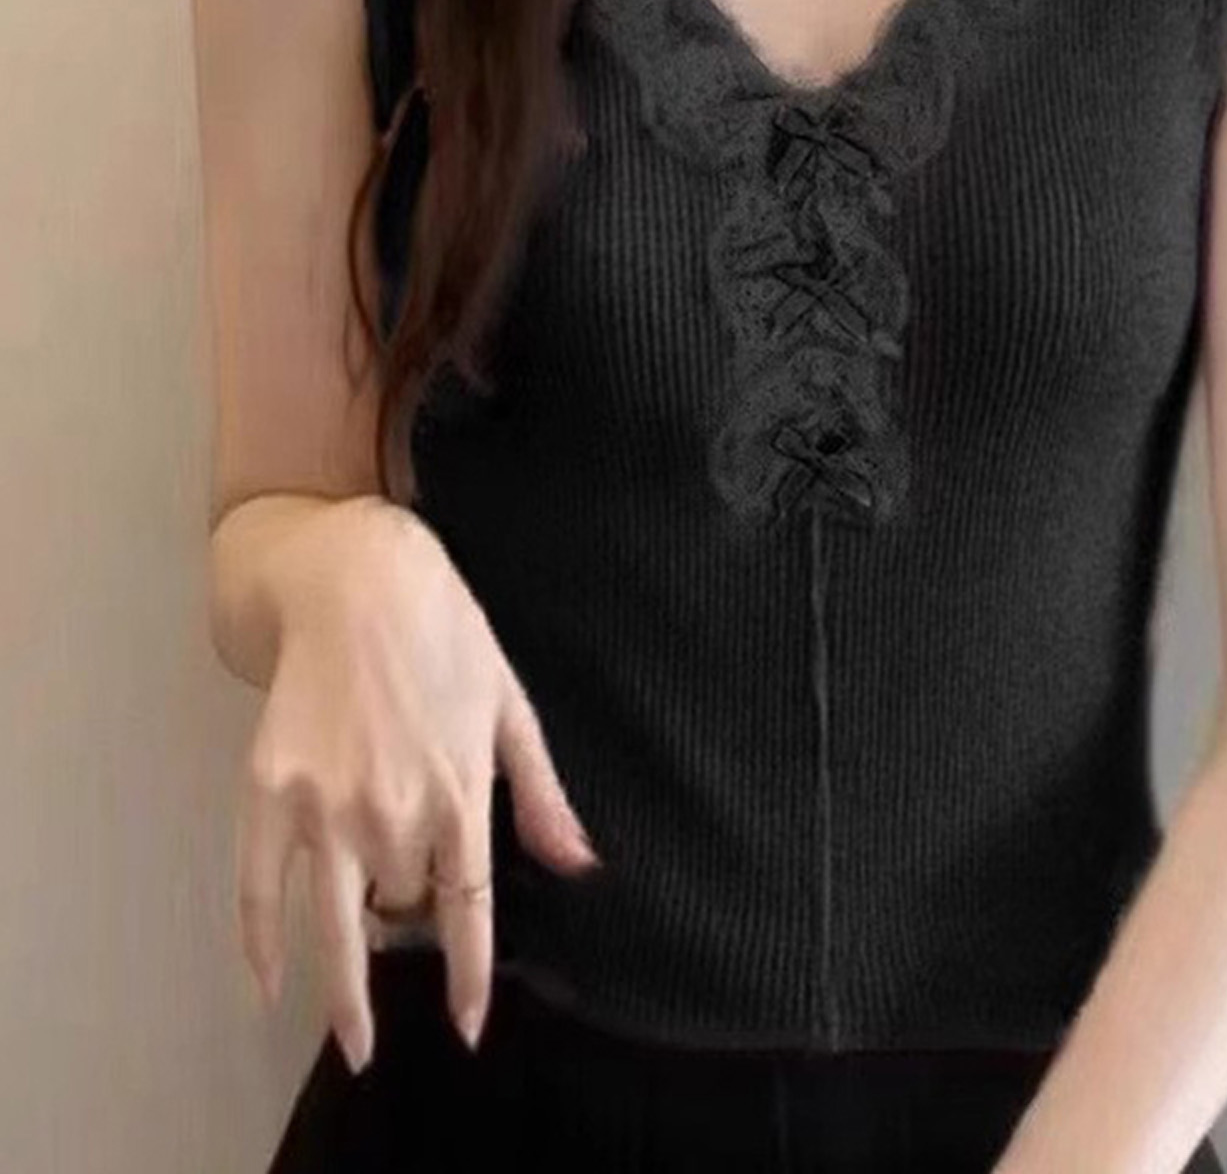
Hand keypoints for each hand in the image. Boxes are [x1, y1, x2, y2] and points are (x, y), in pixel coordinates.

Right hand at [231, 495, 599, 1069]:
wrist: (357, 580)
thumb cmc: (447, 635)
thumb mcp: (510, 707)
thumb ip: (539, 793)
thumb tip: (578, 864)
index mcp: (459, 793)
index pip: (467, 911)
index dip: (469, 975)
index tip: (467, 1026)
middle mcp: (393, 811)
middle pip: (402, 907)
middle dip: (408, 915)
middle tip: (406, 901)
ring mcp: (325, 805)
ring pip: (335, 923)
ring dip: (343, 991)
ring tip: (350, 1038)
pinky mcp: (268, 789)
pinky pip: (257, 888)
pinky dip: (259, 944)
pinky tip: (267, 984)